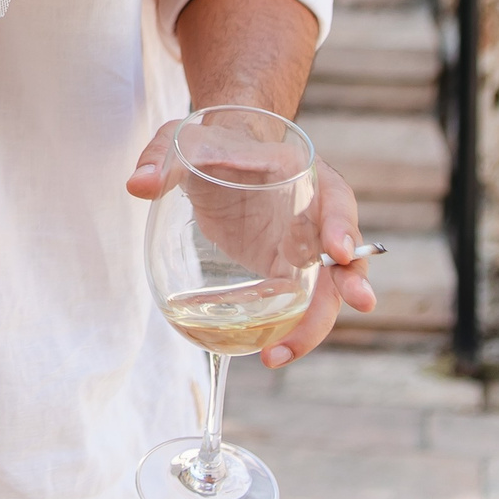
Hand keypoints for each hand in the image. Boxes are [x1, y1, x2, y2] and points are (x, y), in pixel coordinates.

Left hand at [129, 119, 375, 367]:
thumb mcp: (183, 142)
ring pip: (325, 290)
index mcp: (302, 175)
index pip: (334, 198)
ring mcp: (303, 247)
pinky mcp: (285, 270)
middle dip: (353, 279)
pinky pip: (296, 305)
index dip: (342, 224)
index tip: (339, 251)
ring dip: (313, 324)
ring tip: (278, 355)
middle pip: (346, 252)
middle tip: (361, 303)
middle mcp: (314, 215)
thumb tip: (137, 185)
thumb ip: (162, 160)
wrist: (220, 155)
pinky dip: (287, 329)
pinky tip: (266, 353)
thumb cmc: (210, 143)